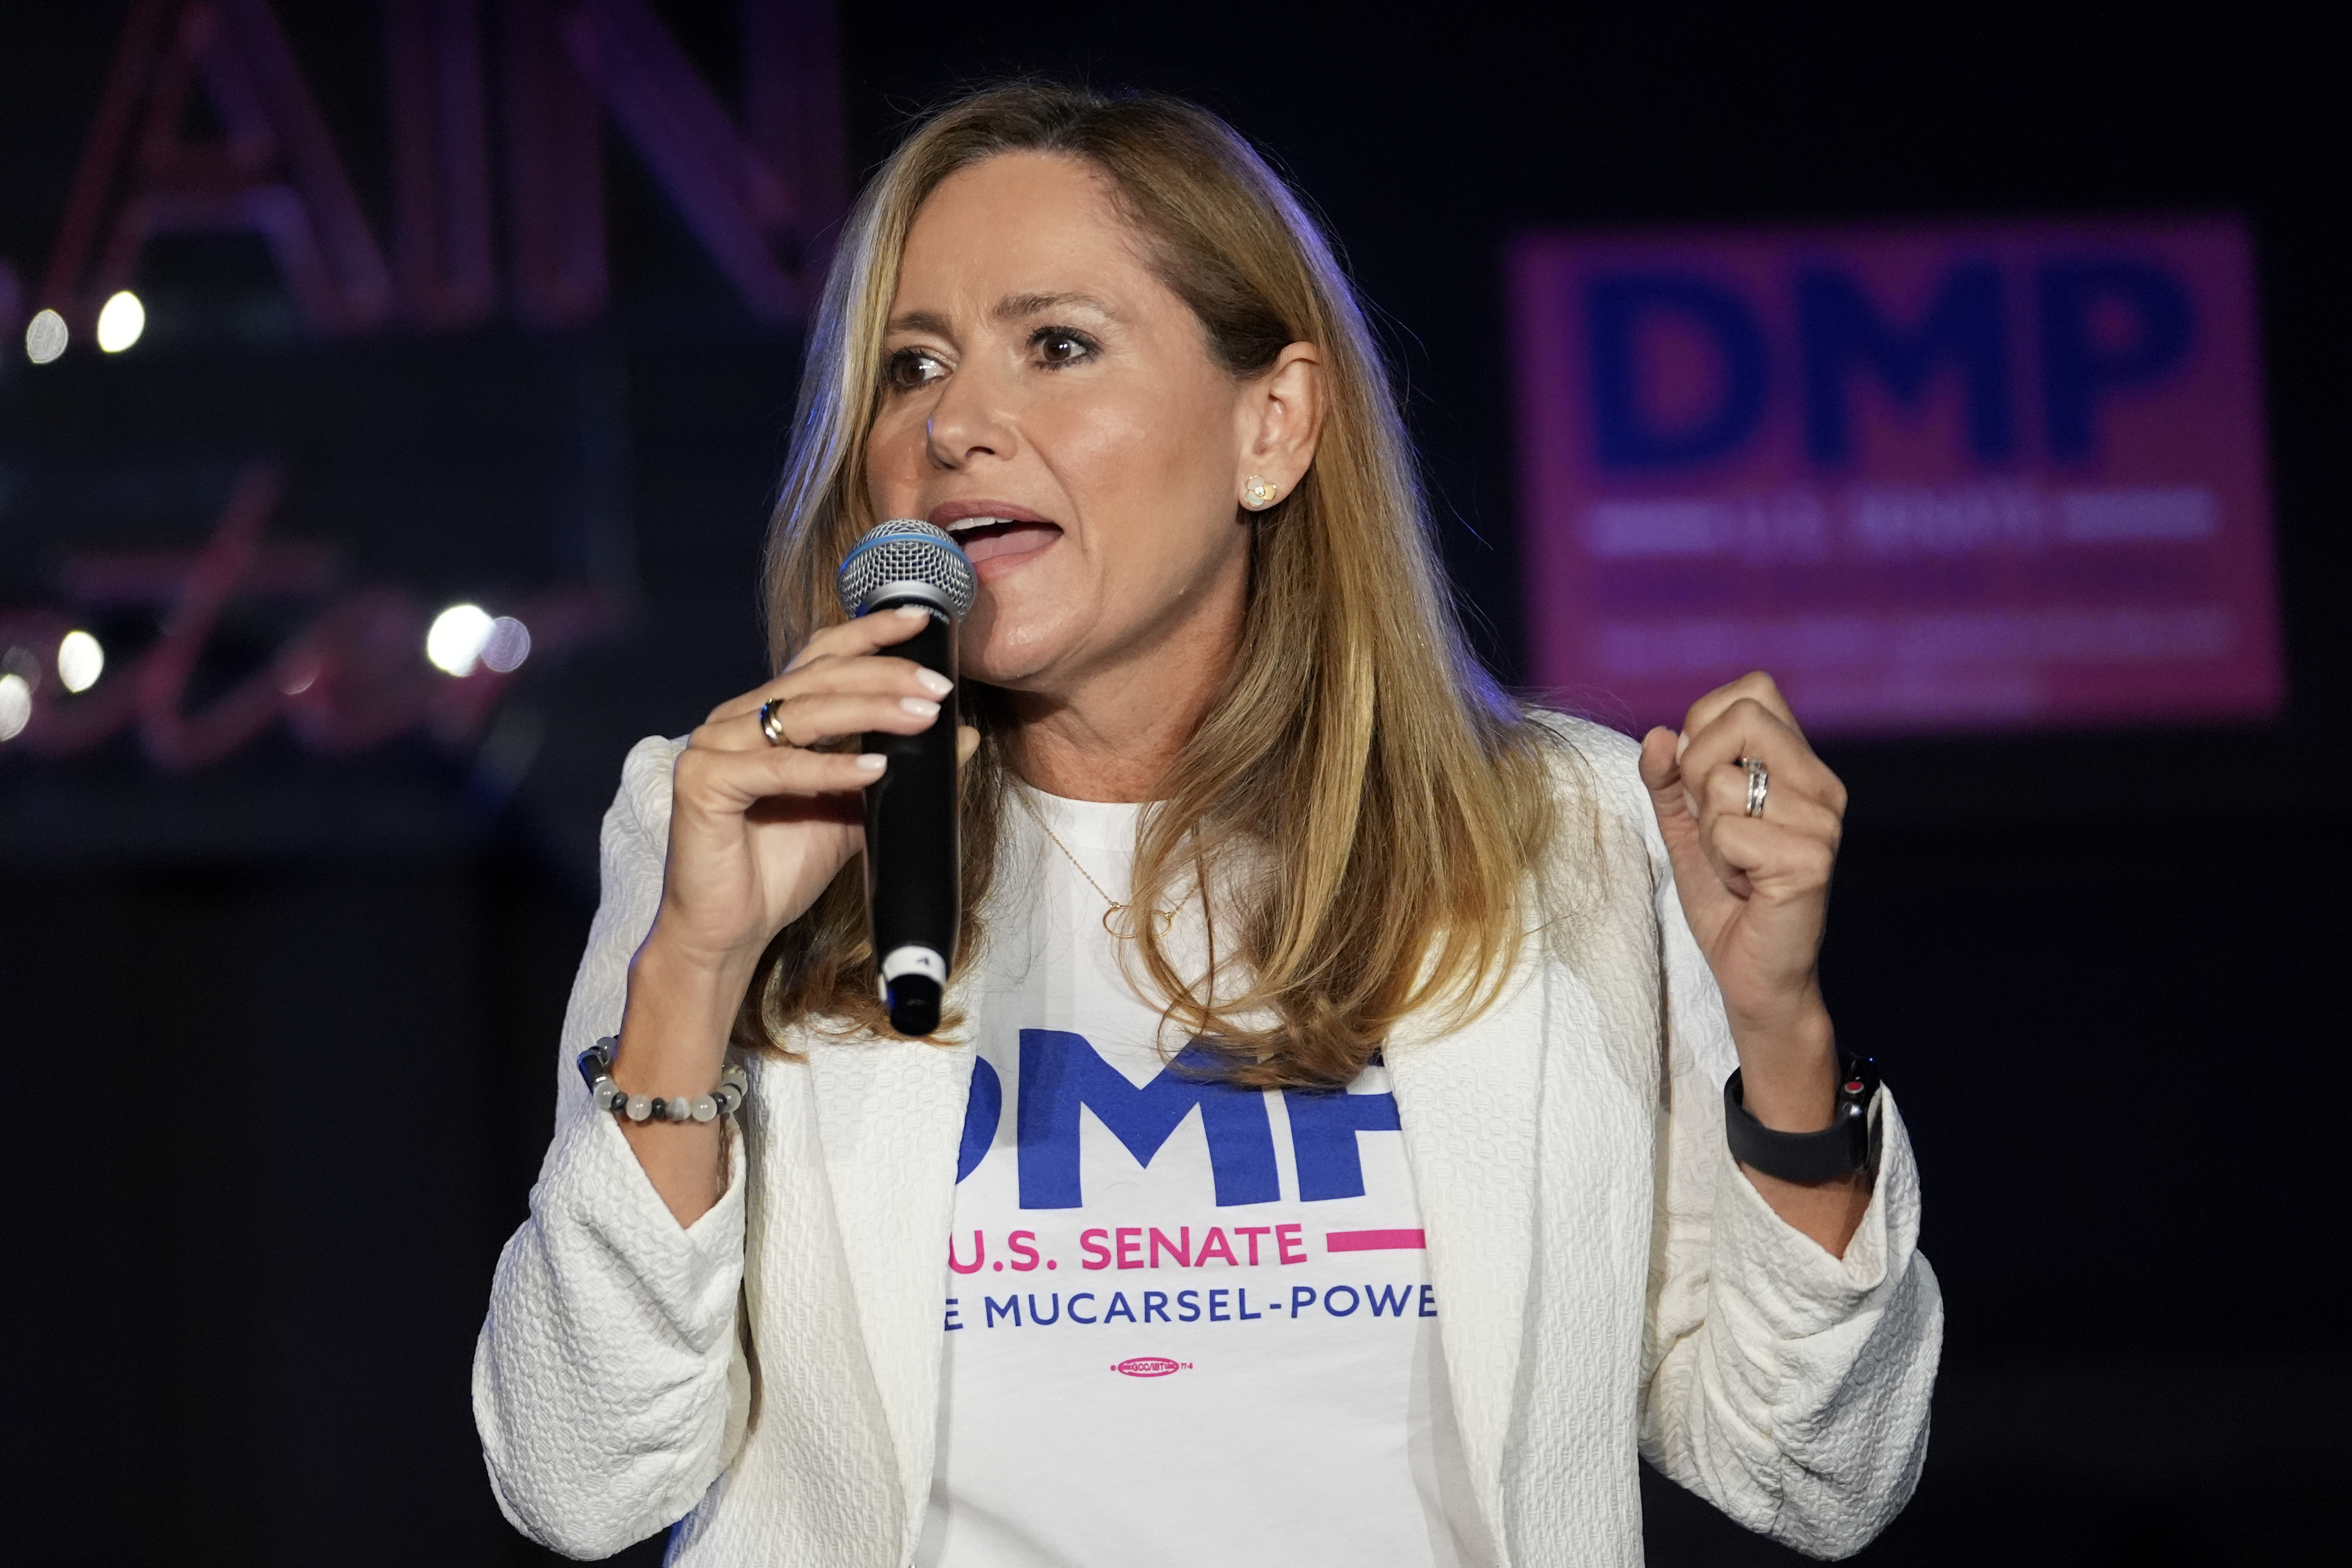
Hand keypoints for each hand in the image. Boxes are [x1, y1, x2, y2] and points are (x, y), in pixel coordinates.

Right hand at [615, 606, 976, 1224]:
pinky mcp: (700, 785)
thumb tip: (965, 732)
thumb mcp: (860, 810)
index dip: (872, 631)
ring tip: (924, 717)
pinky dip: (828, 767)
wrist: (732, 929)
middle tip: (940, 687)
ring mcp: (712, 747)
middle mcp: (735, 719)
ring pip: (801, 714)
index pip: (823, 654)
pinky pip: (774, 768)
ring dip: (869, 712)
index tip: (925, 619)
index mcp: (767, 712)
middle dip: (886, 676)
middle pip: (818, 678)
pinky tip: (875, 768)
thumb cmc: (786, 865)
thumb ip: (902, 768)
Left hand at [1637, 672, 1846, 1132]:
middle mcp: (1821, 785)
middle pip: (1740, 719)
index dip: (1705, 722)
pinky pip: (1729, 831)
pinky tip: (1745, 886)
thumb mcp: (1686, 827)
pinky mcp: (1810, 859)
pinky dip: (1719, 863)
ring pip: (1722, 785)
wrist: (1754, 973)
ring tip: (1735, 865)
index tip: (1701, 778)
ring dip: (1708, 832)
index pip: (1753, 690)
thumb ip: (1668, 778)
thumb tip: (1659, 734)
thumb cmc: (1727, 899)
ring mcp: (1822, 821)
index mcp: (1799, 765)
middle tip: (1711, 823)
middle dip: (1697, 770)